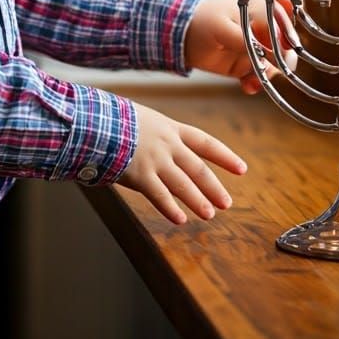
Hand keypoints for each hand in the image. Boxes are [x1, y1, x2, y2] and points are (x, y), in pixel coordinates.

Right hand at [117, 102, 246, 223]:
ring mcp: (155, 160)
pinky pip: (159, 196)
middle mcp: (167, 145)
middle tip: (226, 203)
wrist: (96, 119)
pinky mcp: (140, 174)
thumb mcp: (143, 119)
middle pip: (198, 168)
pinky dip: (170, 209)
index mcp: (170, 128)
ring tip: (209, 215)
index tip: (242, 169)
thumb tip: (164, 151)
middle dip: (214, 187)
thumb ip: (156, 135)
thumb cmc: (114, 119)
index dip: (225, 156)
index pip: (206, 143)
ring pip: (183, 184)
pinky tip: (180, 219)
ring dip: (197, 201)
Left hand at [184, 0, 297, 94]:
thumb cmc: (203, 23)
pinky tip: (248, 86)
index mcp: (259, 10)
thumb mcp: (221, 27)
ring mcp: (258, 48)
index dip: (285, 38)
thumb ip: (242, 38)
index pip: (281, 24)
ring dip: (267, 75)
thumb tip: (263, 51)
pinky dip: (256, 83)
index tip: (285, 51)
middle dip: (281, 61)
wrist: (183, 36)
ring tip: (253, 81)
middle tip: (269, 69)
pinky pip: (260, 77)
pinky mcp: (249, 64)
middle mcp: (264, 29)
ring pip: (275, 65)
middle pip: (285, 46)